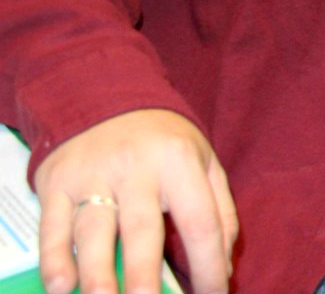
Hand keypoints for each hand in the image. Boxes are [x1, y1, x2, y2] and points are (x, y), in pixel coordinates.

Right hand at [33, 109, 238, 293]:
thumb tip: (222, 266)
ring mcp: (93, 175)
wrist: (106, 98)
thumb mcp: (203, 163)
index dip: (208, 265)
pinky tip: (61, 285)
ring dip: (96, 272)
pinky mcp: (57, 183)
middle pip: (142, 228)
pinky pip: (52, 225)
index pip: (200, 221)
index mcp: (180, 163)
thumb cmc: (163, 144)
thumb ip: (219, 211)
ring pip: (93, 230)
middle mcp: (137, 168)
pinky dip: (54, 258)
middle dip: (144, 273)